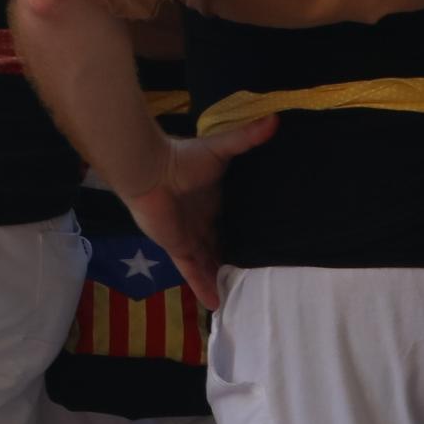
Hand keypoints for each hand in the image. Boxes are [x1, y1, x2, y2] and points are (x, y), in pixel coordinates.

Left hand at [118, 118, 270, 314]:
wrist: (147, 169)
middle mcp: (202, 220)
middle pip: (222, 245)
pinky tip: (217, 305)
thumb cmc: (182, 158)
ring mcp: (189, 235)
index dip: (248, 234)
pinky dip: (204, 286)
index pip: (234, 222)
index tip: (268, 247)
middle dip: (236, 260)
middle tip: (260, 279)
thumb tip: (275, 119)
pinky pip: (193, 272)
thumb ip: (246, 138)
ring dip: (222, 278)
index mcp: (214, 200)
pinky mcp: (177, 247)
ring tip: (243, 298)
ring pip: (209, 262)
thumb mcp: (221, 149)